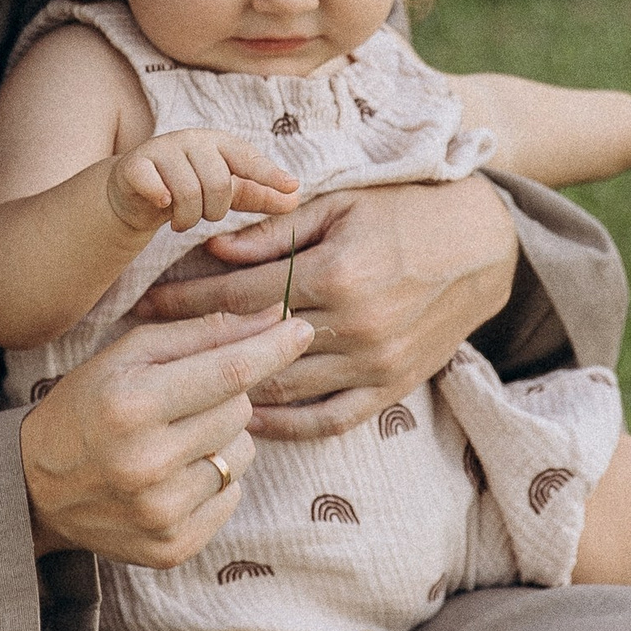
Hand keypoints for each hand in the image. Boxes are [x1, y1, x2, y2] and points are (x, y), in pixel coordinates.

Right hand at [18, 307, 313, 565]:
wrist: (35, 488)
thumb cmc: (87, 406)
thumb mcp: (126, 355)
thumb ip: (197, 333)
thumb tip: (270, 318)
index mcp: (131, 405)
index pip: (229, 372)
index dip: (273, 347)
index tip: (301, 328)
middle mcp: (147, 463)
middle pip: (240, 412)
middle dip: (227, 396)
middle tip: (187, 399)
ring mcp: (160, 513)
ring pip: (242, 456)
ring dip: (221, 441)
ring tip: (175, 440)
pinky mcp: (172, 548)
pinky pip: (230, 498)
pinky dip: (213, 482)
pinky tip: (173, 476)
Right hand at [107, 128, 300, 239]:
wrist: (134, 192)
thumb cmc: (187, 187)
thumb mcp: (225, 190)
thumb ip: (258, 194)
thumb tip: (296, 198)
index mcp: (218, 143)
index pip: (247, 158)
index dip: (269, 175)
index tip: (291, 187)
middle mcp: (191, 140)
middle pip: (218, 183)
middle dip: (214, 211)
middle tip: (202, 215)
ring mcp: (161, 149)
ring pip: (188, 192)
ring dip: (187, 218)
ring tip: (181, 219)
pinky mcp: (134, 166)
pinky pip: (156, 187)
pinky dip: (161, 200)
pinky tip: (161, 204)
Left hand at [130, 178, 518, 439]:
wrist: (483, 245)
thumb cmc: (406, 211)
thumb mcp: (341, 204)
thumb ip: (276, 232)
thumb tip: (214, 251)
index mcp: (338, 272)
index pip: (241, 294)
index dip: (187, 298)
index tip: (146, 300)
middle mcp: (355, 325)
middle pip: (253, 345)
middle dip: (194, 345)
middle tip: (147, 346)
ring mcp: (375, 364)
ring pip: (284, 389)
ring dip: (231, 387)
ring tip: (184, 383)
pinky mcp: (391, 389)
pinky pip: (328, 421)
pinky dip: (285, 426)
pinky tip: (247, 417)